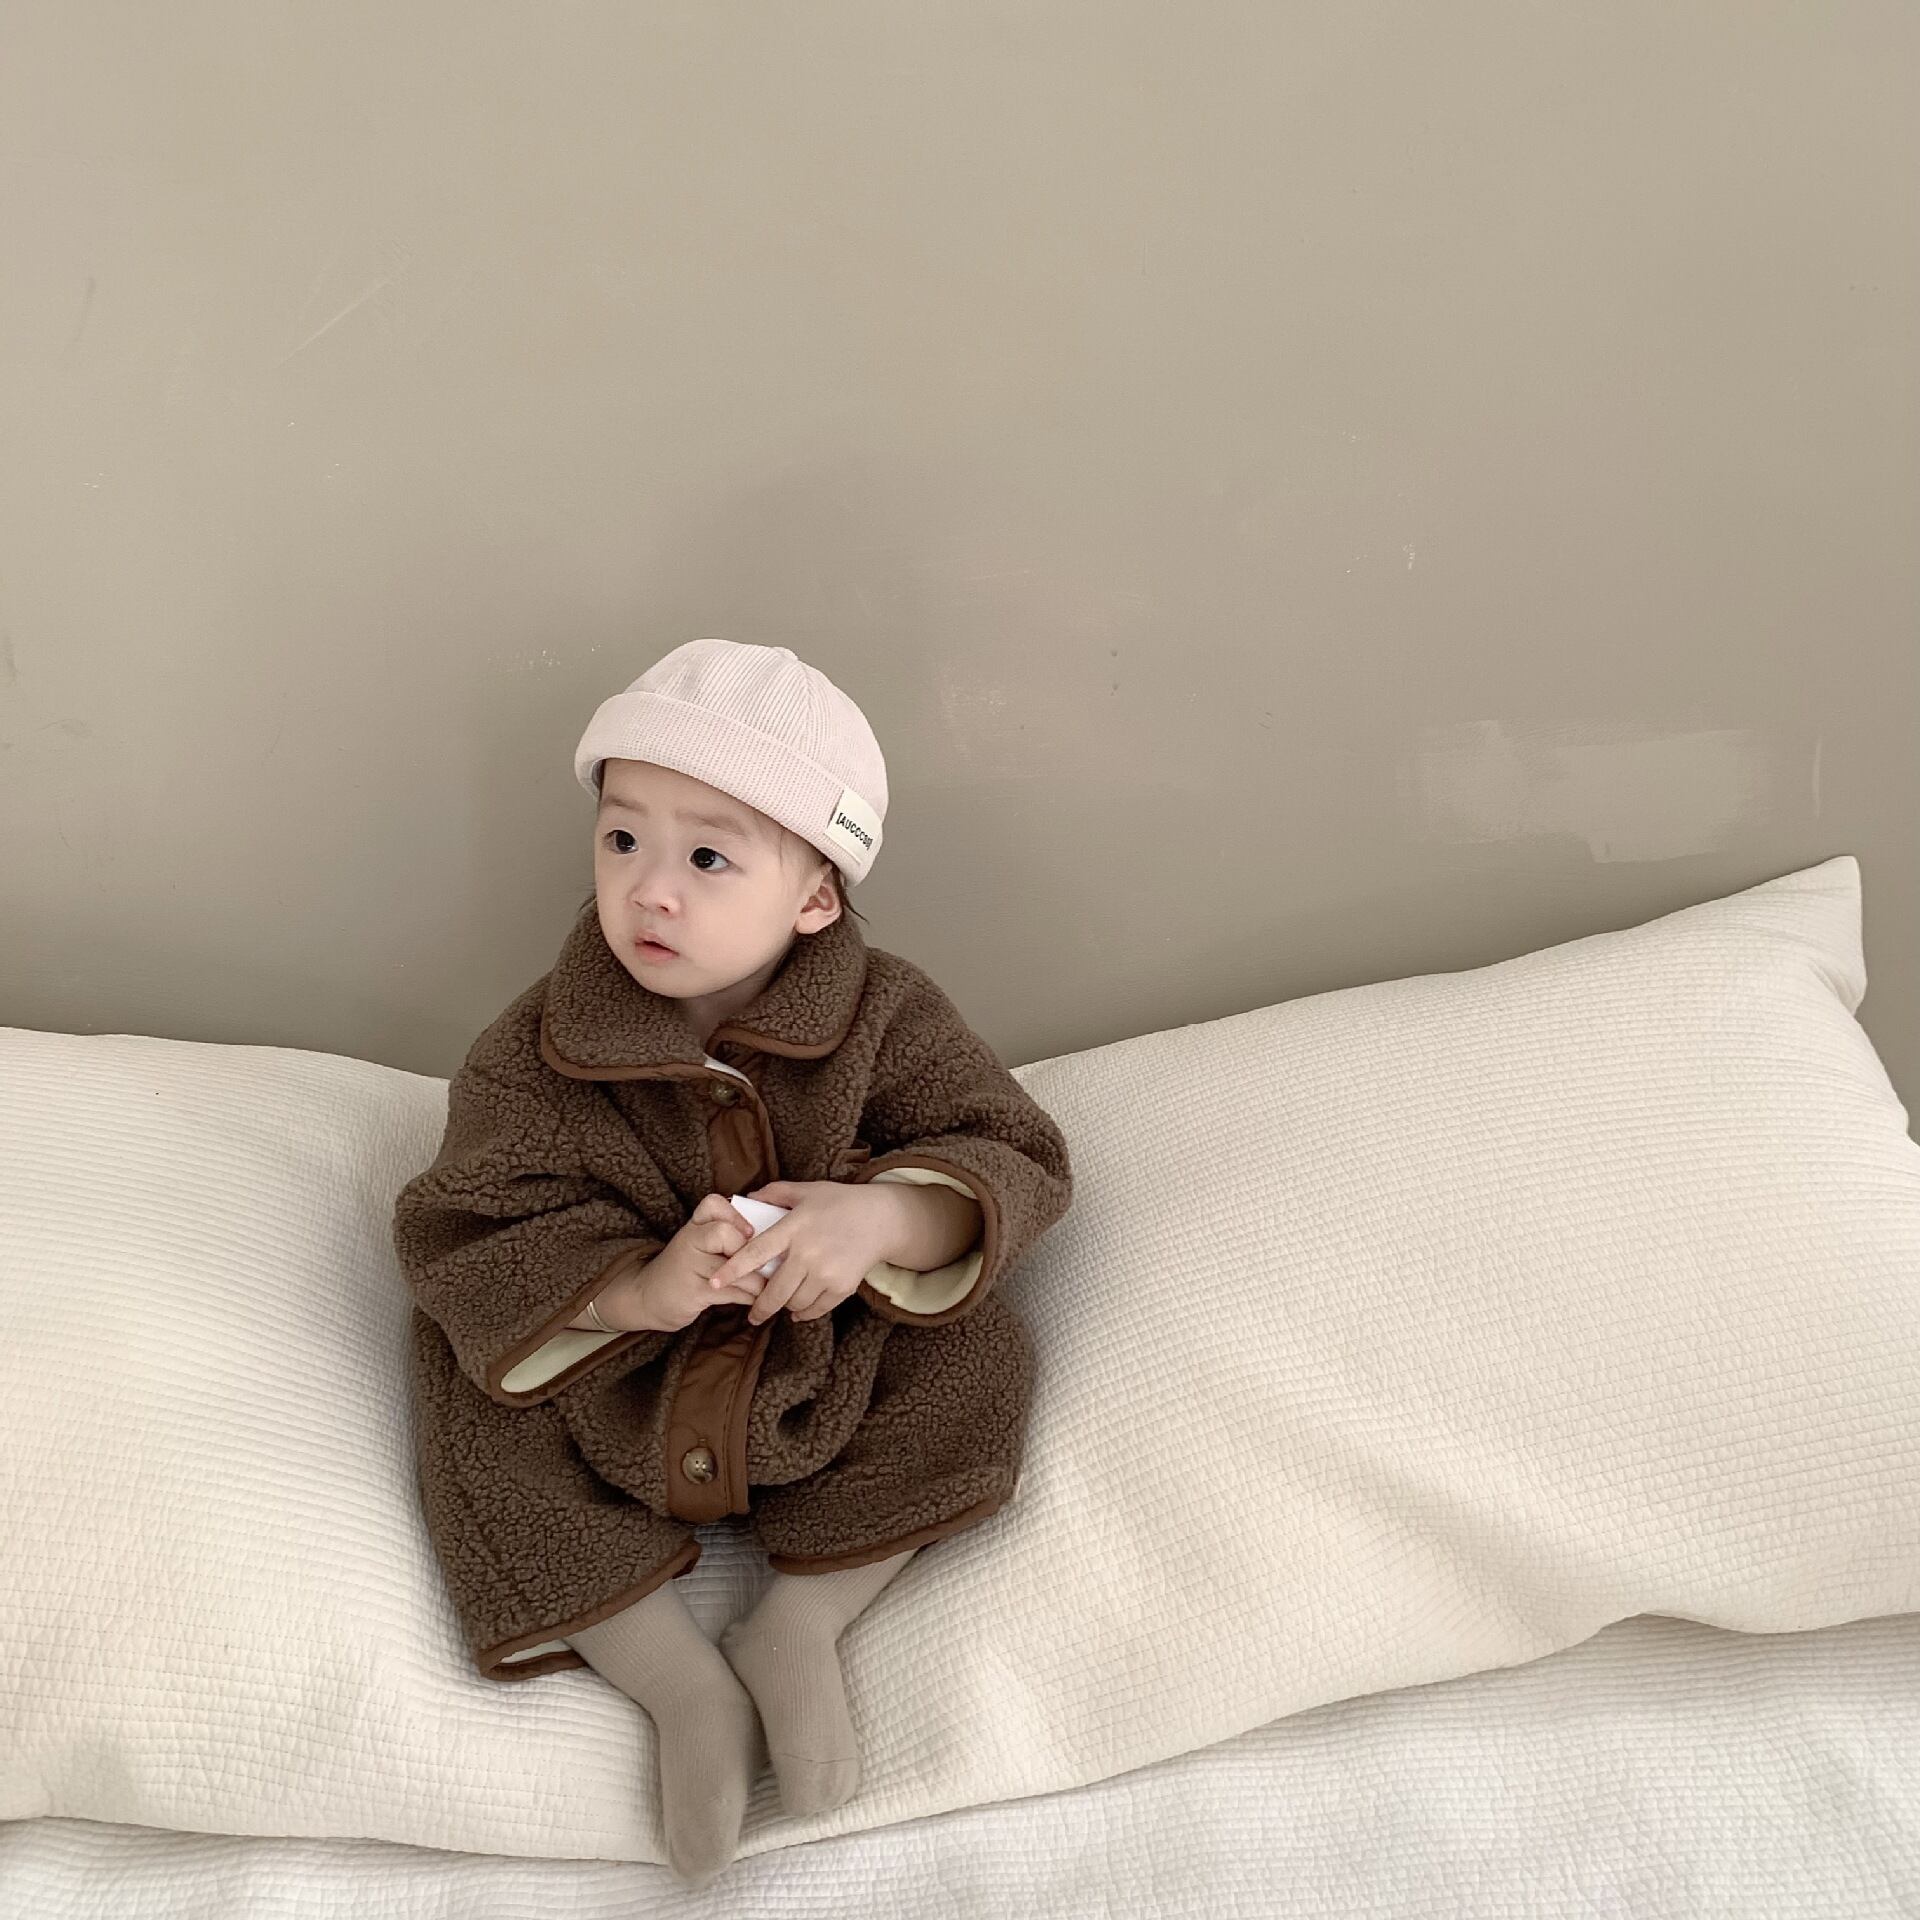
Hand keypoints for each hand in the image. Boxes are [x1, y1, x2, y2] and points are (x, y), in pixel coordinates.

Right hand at [626, 1195, 764, 1332]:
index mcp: (693, 1225)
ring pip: (735, 1268)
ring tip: (762, 1286)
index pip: (714, 1204)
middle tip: (760, 1265)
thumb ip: (725, 1234)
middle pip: (725, 1233)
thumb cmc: (684, 1267)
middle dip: (749, 1252)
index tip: (749, 1233)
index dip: (735, 1216)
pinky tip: (750, 1299)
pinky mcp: (695, 1292)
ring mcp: (690, 1266)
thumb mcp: (698, 1243)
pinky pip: (733, 1292)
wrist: (647, 1296)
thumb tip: (771, 1238)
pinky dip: (748, 1297)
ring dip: (757, 1281)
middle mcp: (689, 1240)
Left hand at [706, 1180, 903, 1323]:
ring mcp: (826, 1272)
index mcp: (794, 1227)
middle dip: (758, 1307)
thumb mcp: (808, 1191)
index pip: (756, 1252)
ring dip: (784, 1306)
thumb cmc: (841, 1202)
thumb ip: (776, 1193)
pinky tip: (799, 1310)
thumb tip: (747, 1199)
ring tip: (782, 1302)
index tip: (714, 1282)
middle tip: (751, 1315)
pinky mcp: (842, 1287)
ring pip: (793, 1303)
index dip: (733, 1269)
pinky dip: (804, 1313)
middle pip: (773, 1290)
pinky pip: (815, 1309)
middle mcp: (808, 1252)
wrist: (882, 1219)